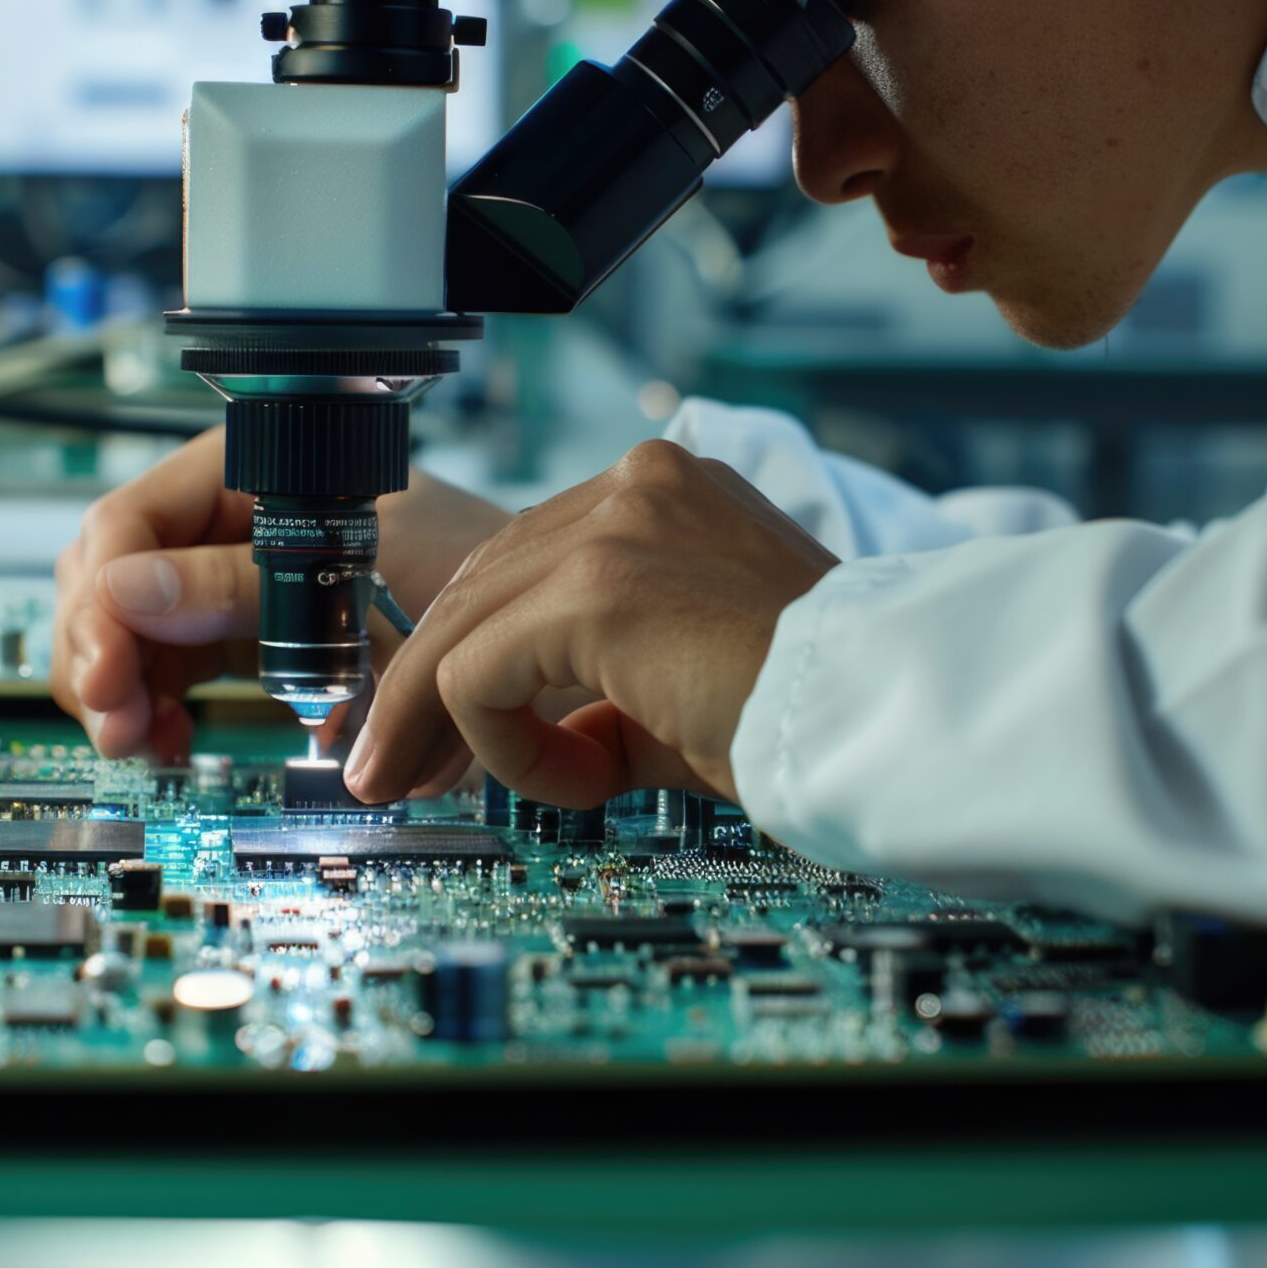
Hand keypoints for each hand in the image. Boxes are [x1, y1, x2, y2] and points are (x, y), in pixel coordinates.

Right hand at [52, 429, 512, 760]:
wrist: (556, 645)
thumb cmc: (489, 590)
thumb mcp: (362, 591)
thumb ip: (246, 590)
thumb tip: (131, 592)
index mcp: (263, 468)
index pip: (131, 520)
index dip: (104, 599)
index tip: (106, 676)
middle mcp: (241, 513)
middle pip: (114, 572)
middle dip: (100, 649)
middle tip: (117, 724)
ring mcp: (245, 574)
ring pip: (131, 625)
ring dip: (120, 686)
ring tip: (143, 740)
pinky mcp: (259, 633)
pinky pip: (173, 662)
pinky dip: (156, 703)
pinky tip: (166, 739)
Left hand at [343, 440, 837, 808]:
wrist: (885, 714)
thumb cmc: (814, 707)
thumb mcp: (687, 684)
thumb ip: (602, 693)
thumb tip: (523, 737)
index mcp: (666, 490)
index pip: (527, 560)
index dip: (469, 648)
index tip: (432, 722)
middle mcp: (637, 482)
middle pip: (479, 583)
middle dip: (419, 684)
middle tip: (381, 764)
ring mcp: (615, 523)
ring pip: (463, 625)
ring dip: (433, 720)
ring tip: (408, 784)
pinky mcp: (594, 586)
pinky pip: (483, 676)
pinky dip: (508, 746)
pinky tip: (580, 783)